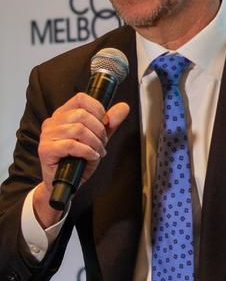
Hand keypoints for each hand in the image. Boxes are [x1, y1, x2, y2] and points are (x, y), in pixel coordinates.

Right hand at [33, 93, 128, 225]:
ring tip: (97, 151)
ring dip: (95, 142)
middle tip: (102, 143)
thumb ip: (110, 123)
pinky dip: (87, 151)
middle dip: (99, 130)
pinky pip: (71, 145)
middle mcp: (53, 122)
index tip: (105, 123)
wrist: (67, 182)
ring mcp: (47, 135)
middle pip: (82, 114)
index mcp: (63, 114)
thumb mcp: (98, 138)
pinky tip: (91, 156)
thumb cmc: (79, 159)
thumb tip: (124, 107)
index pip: (81, 98)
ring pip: (78, 129)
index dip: (98, 109)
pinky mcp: (46, 149)